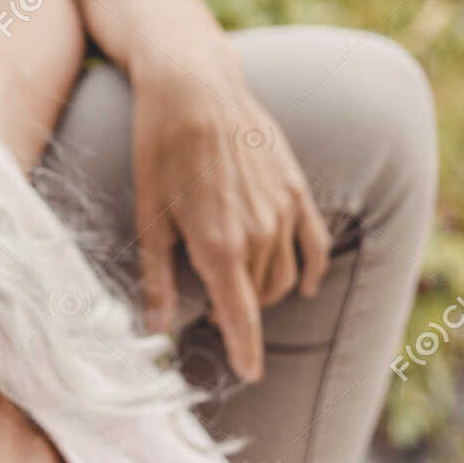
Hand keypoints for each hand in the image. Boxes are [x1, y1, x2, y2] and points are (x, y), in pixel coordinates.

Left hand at [129, 54, 330, 382]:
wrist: (194, 87)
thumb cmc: (159, 149)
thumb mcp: (148, 215)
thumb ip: (156, 277)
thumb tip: (154, 330)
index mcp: (218, 246)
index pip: (241, 317)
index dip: (245, 352)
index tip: (248, 374)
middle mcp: (259, 233)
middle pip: (261, 298)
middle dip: (240, 313)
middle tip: (213, 308)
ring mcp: (283, 211)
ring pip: (285, 276)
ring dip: (265, 291)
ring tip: (238, 288)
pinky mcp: (297, 189)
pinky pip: (315, 245)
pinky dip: (310, 271)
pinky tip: (302, 285)